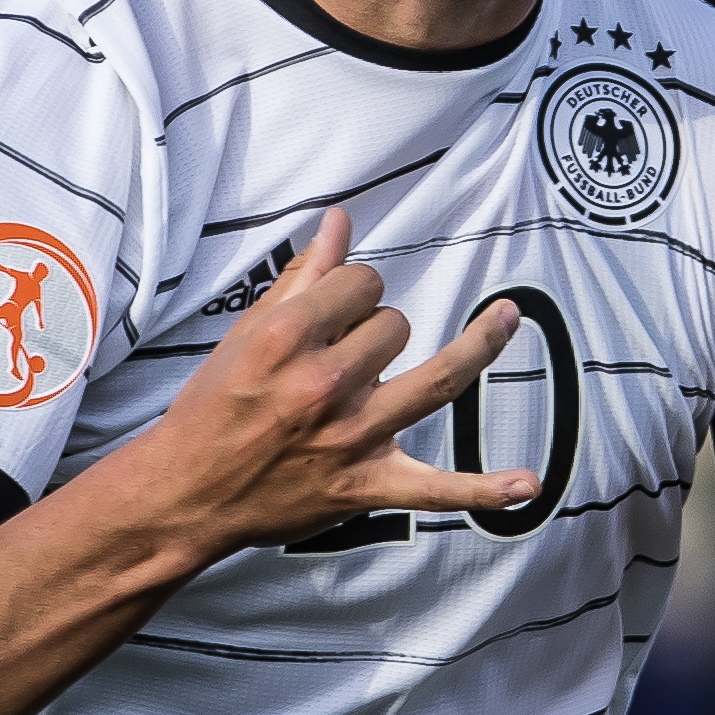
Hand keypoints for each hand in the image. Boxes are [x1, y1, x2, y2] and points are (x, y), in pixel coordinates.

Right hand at [124, 208, 531, 557]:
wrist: (187, 491)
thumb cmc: (213, 408)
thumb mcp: (247, 334)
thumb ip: (302, 278)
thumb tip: (339, 223)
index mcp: (289, 339)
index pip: (361, 283)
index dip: (356, 288)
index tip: (341, 305)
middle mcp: (324, 384)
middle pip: (397, 325)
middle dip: (381, 328)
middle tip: (350, 352)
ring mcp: (351, 437)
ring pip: (435, 377)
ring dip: (476, 345)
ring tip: (506, 318)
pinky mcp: (366, 484)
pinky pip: (437, 490)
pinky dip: (484, 490)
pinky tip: (526, 483)